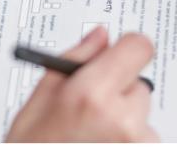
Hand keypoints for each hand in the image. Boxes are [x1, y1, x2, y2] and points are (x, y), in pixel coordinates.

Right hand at [6, 27, 158, 142]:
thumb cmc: (32, 148)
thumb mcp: (39, 102)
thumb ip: (74, 60)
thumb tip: (99, 37)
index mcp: (91, 94)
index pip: (138, 47)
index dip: (127, 49)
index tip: (119, 56)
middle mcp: (121, 119)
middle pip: (138, 84)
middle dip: (118, 93)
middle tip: (90, 113)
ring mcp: (137, 144)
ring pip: (142, 117)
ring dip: (125, 124)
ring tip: (91, 140)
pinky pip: (145, 141)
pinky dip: (128, 144)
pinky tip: (100, 149)